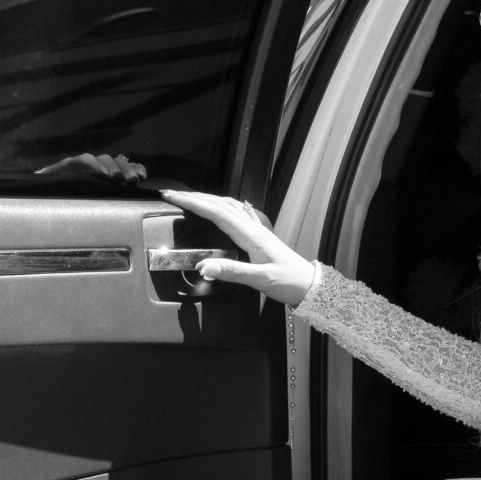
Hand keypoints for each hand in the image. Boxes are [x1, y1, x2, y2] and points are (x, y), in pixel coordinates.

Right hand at [160, 191, 315, 306]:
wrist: (309, 285)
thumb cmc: (288, 282)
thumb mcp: (261, 280)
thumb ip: (232, 272)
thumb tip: (204, 266)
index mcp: (251, 235)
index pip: (217, 212)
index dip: (194, 203)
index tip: (174, 197)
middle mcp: (253, 228)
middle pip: (220, 204)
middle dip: (194, 197)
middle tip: (172, 194)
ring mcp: (256, 230)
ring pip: (228, 206)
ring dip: (206, 199)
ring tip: (188, 198)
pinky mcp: (258, 236)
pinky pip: (236, 213)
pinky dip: (221, 206)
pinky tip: (219, 207)